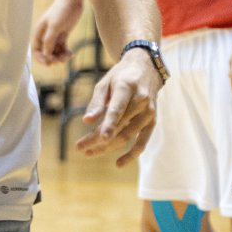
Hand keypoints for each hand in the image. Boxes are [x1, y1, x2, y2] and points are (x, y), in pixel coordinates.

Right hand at [30, 0, 82, 64]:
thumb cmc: (61, 10)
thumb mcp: (54, 26)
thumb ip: (49, 41)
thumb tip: (46, 55)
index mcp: (39, 33)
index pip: (36, 51)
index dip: (41, 59)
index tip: (50, 62)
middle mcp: (45, 36)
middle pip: (46, 53)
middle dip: (53, 59)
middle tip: (61, 59)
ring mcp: (54, 36)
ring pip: (55, 52)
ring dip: (60, 57)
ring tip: (69, 55)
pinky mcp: (63, 35)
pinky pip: (62, 49)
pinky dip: (66, 53)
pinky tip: (71, 53)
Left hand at [78, 50, 158, 166]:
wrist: (147, 68)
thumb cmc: (121, 76)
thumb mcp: (105, 82)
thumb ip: (96, 102)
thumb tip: (86, 121)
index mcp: (127, 87)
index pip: (117, 109)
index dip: (109, 124)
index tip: (99, 138)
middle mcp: (141, 100)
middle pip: (119, 126)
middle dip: (97, 139)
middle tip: (79, 147)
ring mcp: (149, 112)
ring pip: (127, 136)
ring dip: (108, 147)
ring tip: (88, 152)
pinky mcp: (152, 121)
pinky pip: (143, 142)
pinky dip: (132, 154)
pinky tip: (119, 163)